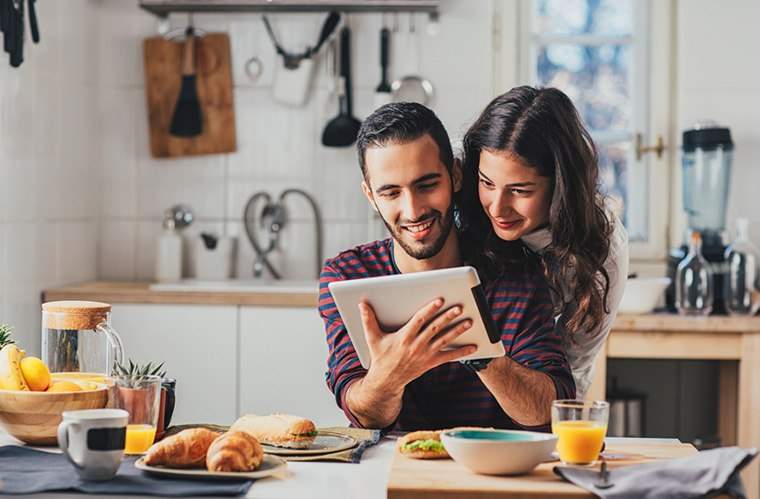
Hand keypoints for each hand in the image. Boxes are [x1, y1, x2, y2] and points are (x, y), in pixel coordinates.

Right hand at [358, 298, 475, 392]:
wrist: (387, 380)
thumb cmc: (381, 357)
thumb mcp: (372, 338)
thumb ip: (368, 320)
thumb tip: (362, 304)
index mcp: (404, 337)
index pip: (419, 320)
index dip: (430, 309)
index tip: (440, 300)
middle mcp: (417, 345)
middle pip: (435, 328)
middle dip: (448, 317)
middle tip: (459, 308)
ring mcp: (425, 354)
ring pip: (444, 340)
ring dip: (458, 331)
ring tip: (469, 321)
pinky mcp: (431, 362)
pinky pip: (449, 356)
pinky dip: (461, 352)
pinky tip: (473, 346)